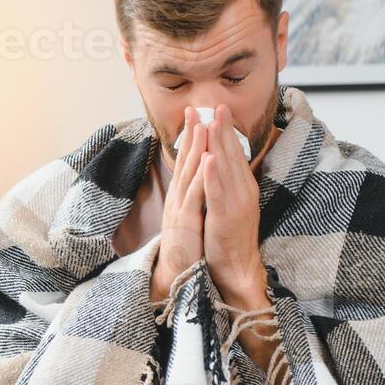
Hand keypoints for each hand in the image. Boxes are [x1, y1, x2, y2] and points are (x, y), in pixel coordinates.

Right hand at [149, 105, 209, 303]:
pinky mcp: (186, 222)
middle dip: (192, 134)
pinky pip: (196, 195)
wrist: (176, 274)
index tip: (197, 117)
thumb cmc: (186, 248)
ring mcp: (180, 209)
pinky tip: (208, 160)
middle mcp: (178, 198)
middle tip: (195, 109)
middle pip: (186, 161)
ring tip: (203, 125)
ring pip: (190, 173)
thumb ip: (193, 198)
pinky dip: (202, 176)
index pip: (188, 163)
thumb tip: (199, 182)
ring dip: (196, 148)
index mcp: (181, 196)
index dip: (192, 139)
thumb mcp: (189, 216)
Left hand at [198, 105, 267, 305]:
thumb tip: (220, 164)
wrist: (237, 267)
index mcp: (244, 187)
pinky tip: (209, 159)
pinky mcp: (225, 217)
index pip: (235, 154)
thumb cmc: (230, 237)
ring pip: (226, 169)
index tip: (220, 110)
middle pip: (232, 155)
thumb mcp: (230, 204)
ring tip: (212, 122)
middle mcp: (243, 191)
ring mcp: (236, 204)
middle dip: (224, 129)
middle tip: (217, 105)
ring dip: (219, 145)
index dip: (227, 131)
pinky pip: (217, 193)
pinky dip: (213, 176)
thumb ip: (227, 184)